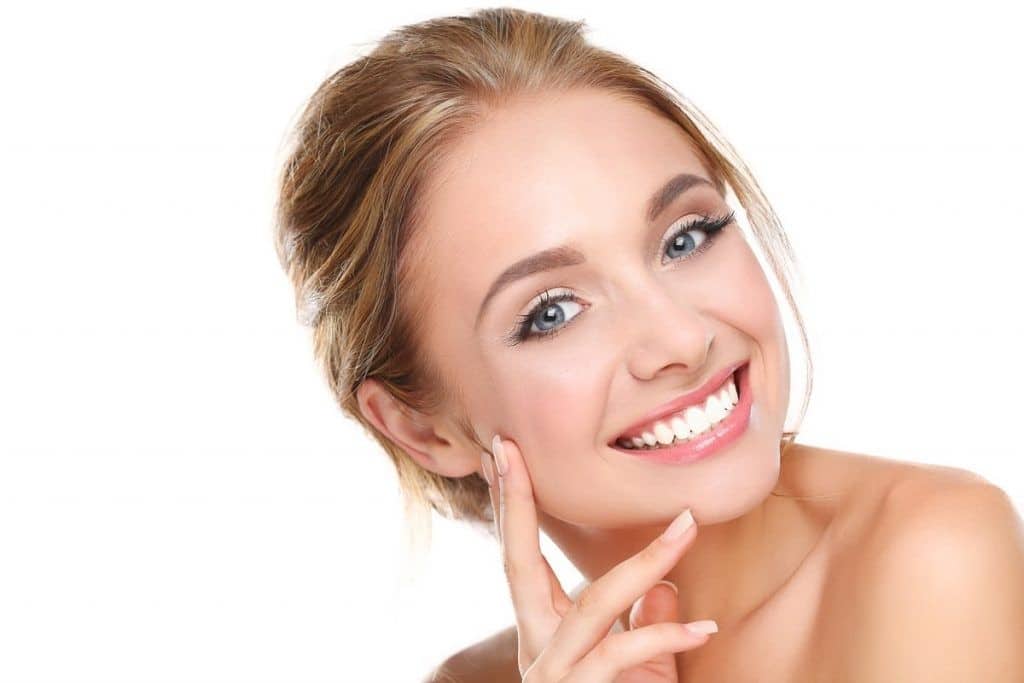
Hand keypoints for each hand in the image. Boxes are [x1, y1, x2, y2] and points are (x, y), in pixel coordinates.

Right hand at [480, 435, 716, 681]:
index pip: (522, 558)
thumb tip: (664, 585)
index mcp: (542, 630)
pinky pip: (620, 652)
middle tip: (508, 447)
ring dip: (647, 561)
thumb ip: (646, 629)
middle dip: (515, 502)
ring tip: (689, 526)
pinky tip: (705, 629)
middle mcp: (536, 646)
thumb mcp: (640, 670)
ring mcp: (551, 672)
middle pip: (518, 563)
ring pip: (594, 603)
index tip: (502, 454)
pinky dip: (665, 637)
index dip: (512, 507)